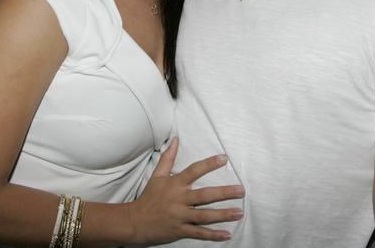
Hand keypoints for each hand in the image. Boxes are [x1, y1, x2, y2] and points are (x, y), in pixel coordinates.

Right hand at [127, 137, 243, 243]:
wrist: (134, 222)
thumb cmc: (148, 197)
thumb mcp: (157, 176)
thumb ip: (168, 157)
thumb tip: (175, 139)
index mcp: (175, 184)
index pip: (194, 171)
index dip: (209, 164)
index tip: (224, 158)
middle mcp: (179, 199)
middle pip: (205, 195)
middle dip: (224, 193)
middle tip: (241, 190)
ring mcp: (180, 216)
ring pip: (205, 215)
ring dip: (223, 215)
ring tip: (239, 212)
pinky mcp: (179, 230)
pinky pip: (198, 233)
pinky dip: (213, 235)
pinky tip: (226, 234)